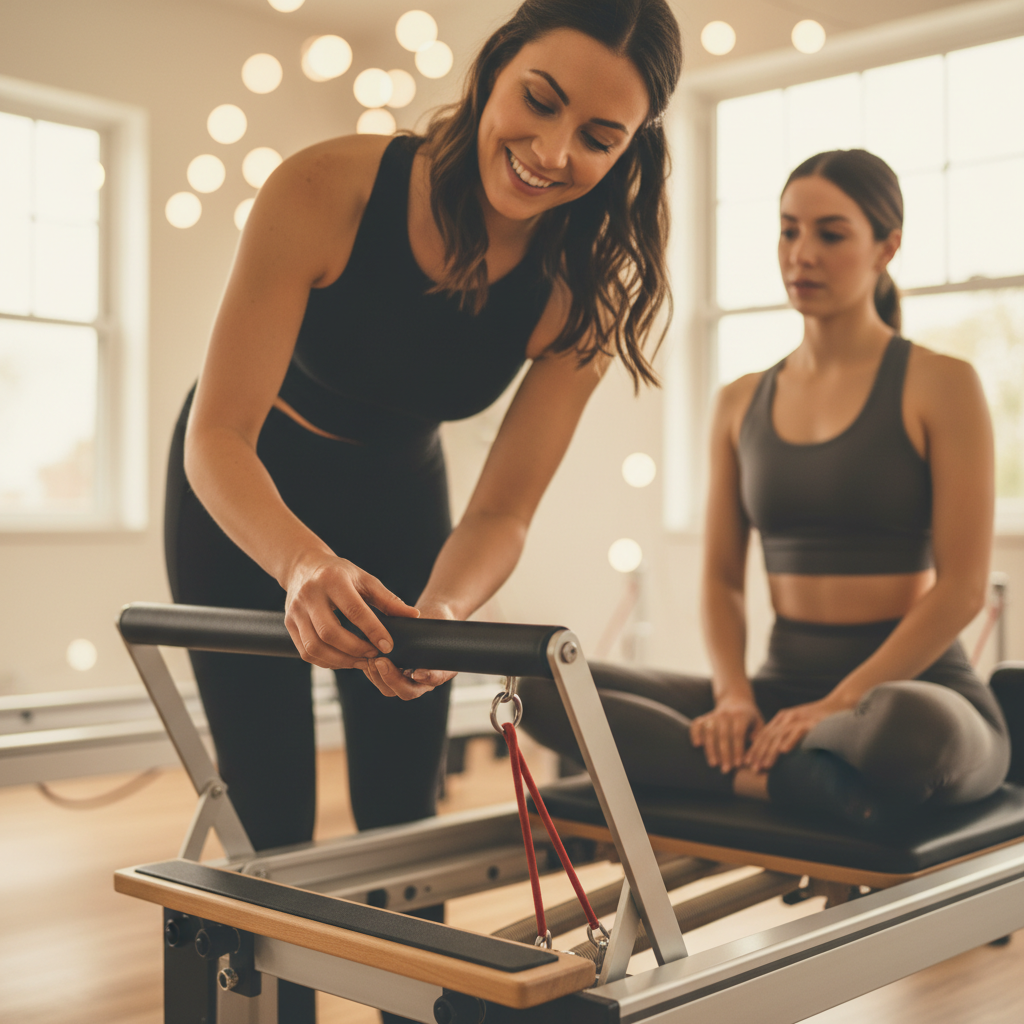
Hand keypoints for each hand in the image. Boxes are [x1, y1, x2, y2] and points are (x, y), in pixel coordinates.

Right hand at [283, 553, 418, 688]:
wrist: (304, 567)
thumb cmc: (340, 574)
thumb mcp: (365, 580)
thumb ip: (388, 600)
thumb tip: (413, 616)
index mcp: (332, 579)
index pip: (354, 610)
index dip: (372, 631)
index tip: (388, 646)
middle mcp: (310, 595)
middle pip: (330, 633)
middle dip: (355, 649)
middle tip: (374, 655)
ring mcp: (295, 611)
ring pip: (315, 647)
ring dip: (341, 660)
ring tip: (361, 661)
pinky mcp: (289, 624)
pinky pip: (306, 652)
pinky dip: (327, 661)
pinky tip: (344, 660)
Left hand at [362, 600, 458, 699]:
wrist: (425, 621)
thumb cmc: (434, 620)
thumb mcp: (438, 622)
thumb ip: (432, 628)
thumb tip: (418, 622)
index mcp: (442, 670)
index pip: (435, 679)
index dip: (427, 678)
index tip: (417, 672)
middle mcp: (424, 681)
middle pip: (408, 691)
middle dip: (392, 679)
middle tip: (381, 662)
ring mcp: (407, 681)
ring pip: (390, 691)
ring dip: (378, 677)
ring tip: (371, 659)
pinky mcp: (391, 677)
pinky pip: (380, 683)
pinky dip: (371, 672)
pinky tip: (365, 658)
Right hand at [690, 698, 763, 771]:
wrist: (736, 699)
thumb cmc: (750, 718)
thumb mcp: (759, 723)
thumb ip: (758, 738)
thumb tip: (754, 754)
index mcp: (741, 715)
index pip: (737, 734)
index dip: (737, 750)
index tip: (738, 764)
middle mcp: (725, 714)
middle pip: (723, 735)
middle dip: (724, 754)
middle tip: (726, 770)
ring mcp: (713, 715)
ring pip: (709, 732)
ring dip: (710, 749)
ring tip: (713, 764)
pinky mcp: (704, 717)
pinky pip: (697, 724)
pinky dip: (695, 734)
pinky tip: (697, 745)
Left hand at [744, 698, 840, 772]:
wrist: (839, 706)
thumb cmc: (819, 721)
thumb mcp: (798, 726)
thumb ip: (786, 735)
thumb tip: (777, 754)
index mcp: (782, 718)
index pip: (763, 735)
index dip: (754, 749)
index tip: (747, 764)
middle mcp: (787, 717)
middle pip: (768, 736)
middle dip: (759, 753)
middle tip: (753, 769)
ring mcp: (798, 719)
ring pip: (779, 736)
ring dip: (771, 752)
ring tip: (766, 766)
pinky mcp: (810, 722)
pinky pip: (797, 732)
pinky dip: (790, 741)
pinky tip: (784, 752)